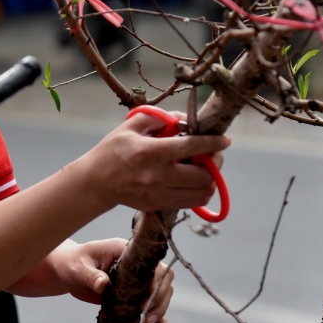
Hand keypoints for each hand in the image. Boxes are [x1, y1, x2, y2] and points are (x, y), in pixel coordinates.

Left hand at [49, 239, 176, 322]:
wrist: (67, 270)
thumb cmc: (73, 263)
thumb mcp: (79, 268)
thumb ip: (91, 276)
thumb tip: (102, 283)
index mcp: (125, 251)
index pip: (151, 262)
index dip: (156, 279)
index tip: (148, 297)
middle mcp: (136, 264)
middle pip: (162, 278)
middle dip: (159, 298)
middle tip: (147, 314)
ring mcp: (136, 280)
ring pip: (160, 292)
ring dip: (159, 308)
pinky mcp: (133, 294)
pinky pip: (149, 305)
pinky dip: (159, 319)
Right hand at [80, 109, 229, 212]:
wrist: (96, 182)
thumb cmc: (113, 149)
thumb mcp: (131, 125)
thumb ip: (160, 118)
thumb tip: (185, 119)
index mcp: (150, 152)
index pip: (191, 147)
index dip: (213, 143)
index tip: (225, 140)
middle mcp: (157, 176)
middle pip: (203, 175)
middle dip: (215, 163)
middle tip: (213, 155)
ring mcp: (159, 194)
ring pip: (201, 192)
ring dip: (210, 180)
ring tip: (205, 168)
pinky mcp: (159, 205)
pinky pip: (191, 203)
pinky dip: (200, 192)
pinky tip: (195, 181)